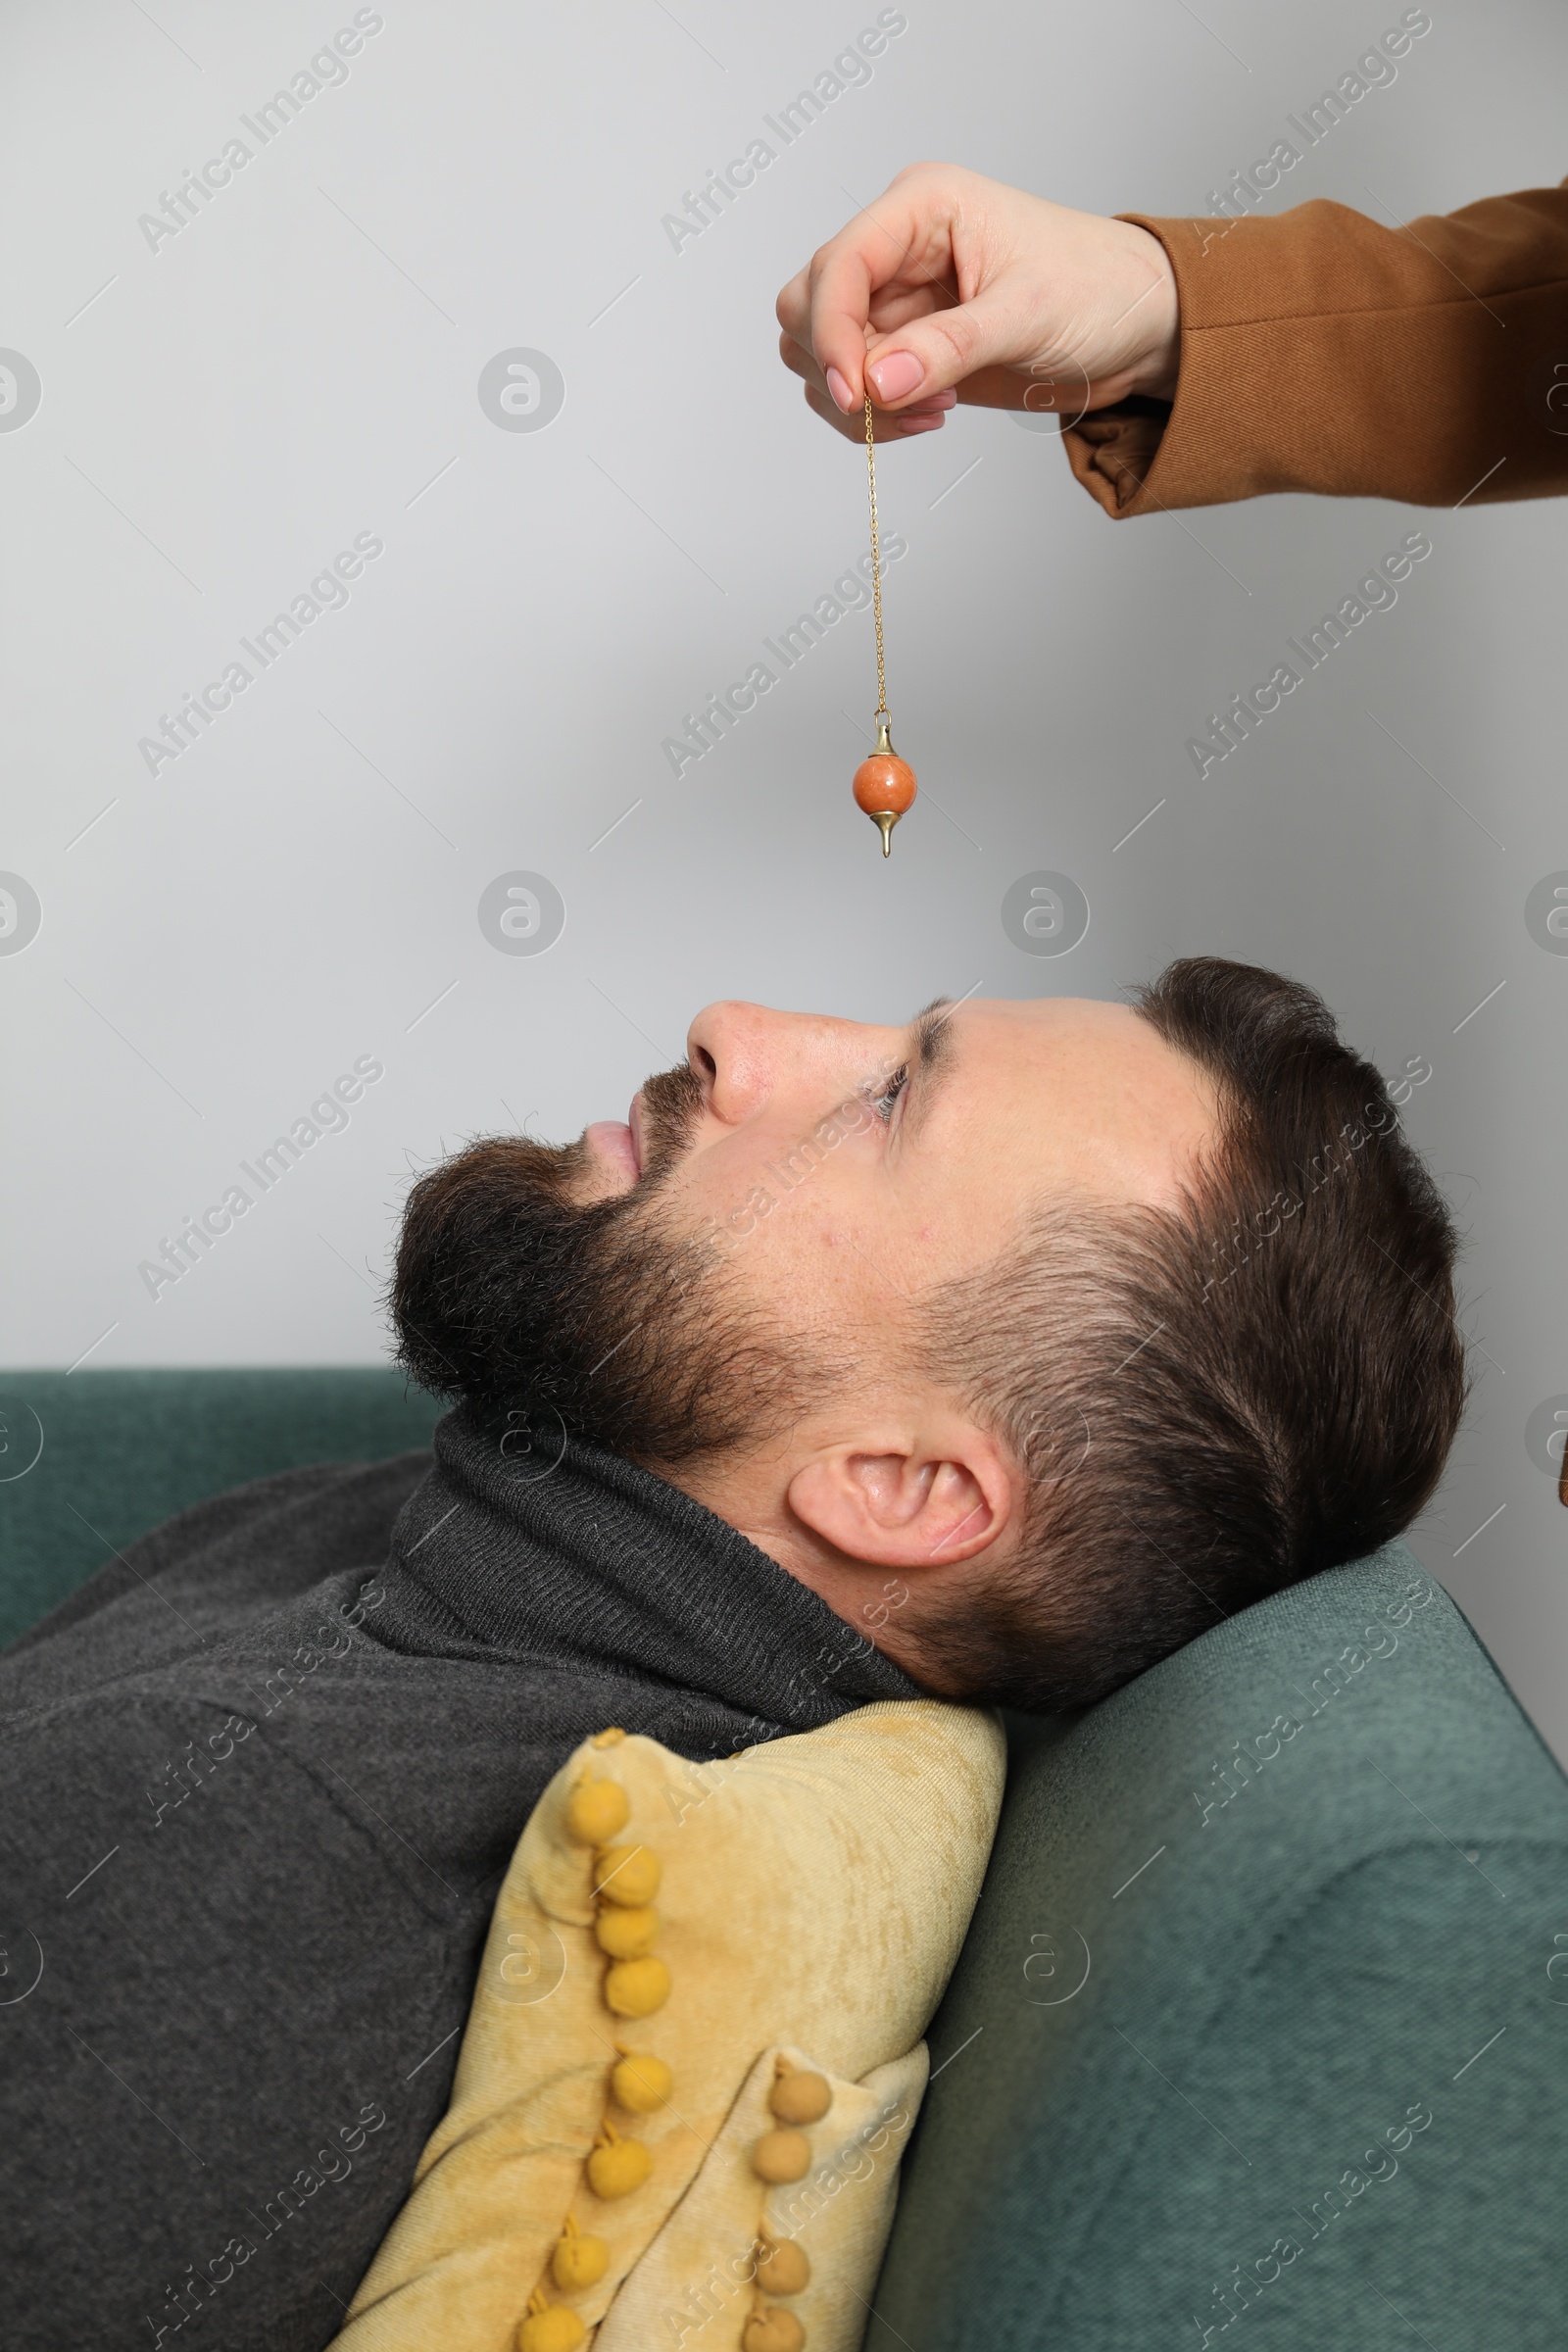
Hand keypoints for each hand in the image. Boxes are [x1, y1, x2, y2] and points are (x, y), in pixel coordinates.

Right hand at [775, 161, 1179, 442]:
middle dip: (838, 367)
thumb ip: (947, 347)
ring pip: (817, 353)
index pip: (838, 264)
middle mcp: (897, 247)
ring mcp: (895, 298)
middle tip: (897, 404)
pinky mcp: (902, 346)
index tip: (855, 393)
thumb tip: (876, 381)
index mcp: (923, 206)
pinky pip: (851, 386)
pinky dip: (873, 415)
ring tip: (931, 408)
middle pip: (807, 306)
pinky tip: (930, 411)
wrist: (1137, 326)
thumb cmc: (1100, 289)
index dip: (831, 331)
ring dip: (856, 399)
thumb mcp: (1029, 314)